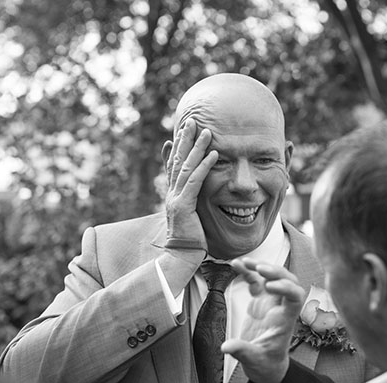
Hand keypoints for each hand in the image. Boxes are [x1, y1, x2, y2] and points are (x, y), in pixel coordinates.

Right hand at [165, 118, 217, 247]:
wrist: (181, 258)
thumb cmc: (190, 241)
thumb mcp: (191, 217)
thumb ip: (192, 203)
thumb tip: (197, 194)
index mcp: (174, 195)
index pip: (174, 166)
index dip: (177, 147)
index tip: (182, 131)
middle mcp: (172, 193)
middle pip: (177, 160)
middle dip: (185, 139)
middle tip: (192, 120)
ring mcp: (176, 199)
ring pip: (186, 167)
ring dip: (197, 147)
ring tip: (206, 130)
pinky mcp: (184, 206)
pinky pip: (196, 182)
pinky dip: (205, 166)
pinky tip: (214, 154)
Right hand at [221, 257, 305, 382]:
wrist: (266, 367)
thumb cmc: (266, 365)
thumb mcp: (253, 361)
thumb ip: (241, 351)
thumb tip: (226, 347)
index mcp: (285, 320)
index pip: (295, 297)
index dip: (286, 287)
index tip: (269, 286)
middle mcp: (280, 308)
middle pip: (288, 281)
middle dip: (275, 271)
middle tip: (259, 268)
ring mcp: (270, 304)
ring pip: (272, 277)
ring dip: (260, 267)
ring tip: (244, 262)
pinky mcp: (259, 303)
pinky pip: (256, 282)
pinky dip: (248, 272)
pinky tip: (236, 265)